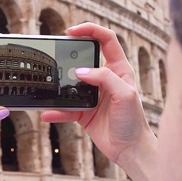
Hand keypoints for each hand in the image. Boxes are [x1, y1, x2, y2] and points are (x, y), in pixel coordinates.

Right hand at [41, 23, 159, 180]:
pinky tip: (47, 113)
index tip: (72, 31)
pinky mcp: (83, 113)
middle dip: (69, 54)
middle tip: (56, 53)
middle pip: (84, 58)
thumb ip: (105, 78)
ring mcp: (93, 96)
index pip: (106, 40)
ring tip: (48, 84)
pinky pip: (65, 109)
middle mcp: (105, 80)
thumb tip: (80, 71)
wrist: (130, 150)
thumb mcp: (125, 94)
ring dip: (59, 85)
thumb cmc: (134, 121)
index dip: (90, 30)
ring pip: (71, 84)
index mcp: (119, 70)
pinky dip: (55, 111)